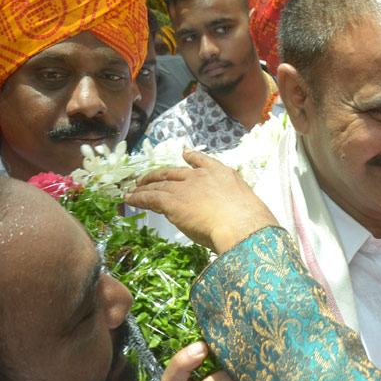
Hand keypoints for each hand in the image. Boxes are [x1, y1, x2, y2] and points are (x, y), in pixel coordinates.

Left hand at [125, 149, 278, 252]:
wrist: (242, 226)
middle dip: (158, 175)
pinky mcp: (172, 201)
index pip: (203, 161)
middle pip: (174, 172)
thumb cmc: (250, 224)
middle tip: (147, 178)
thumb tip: (226, 216)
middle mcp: (202, 176)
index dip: (192, 157)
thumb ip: (231, 205)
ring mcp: (186, 187)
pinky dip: (138, 198)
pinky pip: (150, 198)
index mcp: (223, 174)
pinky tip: (130, 199)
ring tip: (133, 191)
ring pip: (159, 185)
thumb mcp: (245, 206)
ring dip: (144, 188)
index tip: (185, 154)